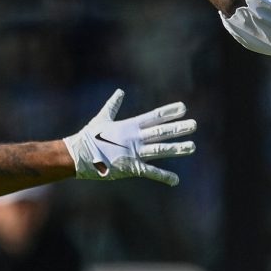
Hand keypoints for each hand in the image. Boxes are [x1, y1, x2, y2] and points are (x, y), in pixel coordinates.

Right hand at [63, 89, 196, 185]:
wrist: (76, 155)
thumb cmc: (88, 136)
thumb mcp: (102, 118)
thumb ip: (113, 105)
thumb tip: (119, 91)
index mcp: (130, 126)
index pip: (154, 116)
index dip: (169, 112)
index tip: (183, 107)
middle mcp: (135, 138)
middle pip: (161, 132)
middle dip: (179, 128)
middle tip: (194, 125)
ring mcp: (134, 153)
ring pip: (160, 149)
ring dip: (177, 149)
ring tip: (193, 147)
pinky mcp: (131, 168)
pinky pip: (150, 172)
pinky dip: (164, 176)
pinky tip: (176, 180)